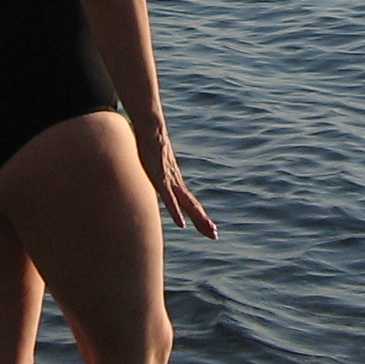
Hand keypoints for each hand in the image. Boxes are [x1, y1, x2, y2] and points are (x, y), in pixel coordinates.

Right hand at [135, 119, 217, 238]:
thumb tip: (152, 175)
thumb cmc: (150, 145)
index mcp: (175, 183)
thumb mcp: (153, 165)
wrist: (151, 127)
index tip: (209, 229)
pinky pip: (169, 199)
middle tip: (215, 235)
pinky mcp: (160, 178)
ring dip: (198, 218)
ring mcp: (170, 181)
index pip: (190, 203)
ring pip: (187, 204)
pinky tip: (181, 223)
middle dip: (203, 221)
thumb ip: (154, 174)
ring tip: (209, 231)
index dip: (199, 216)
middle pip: (193, 206)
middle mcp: (176, 183)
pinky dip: (176, 212)